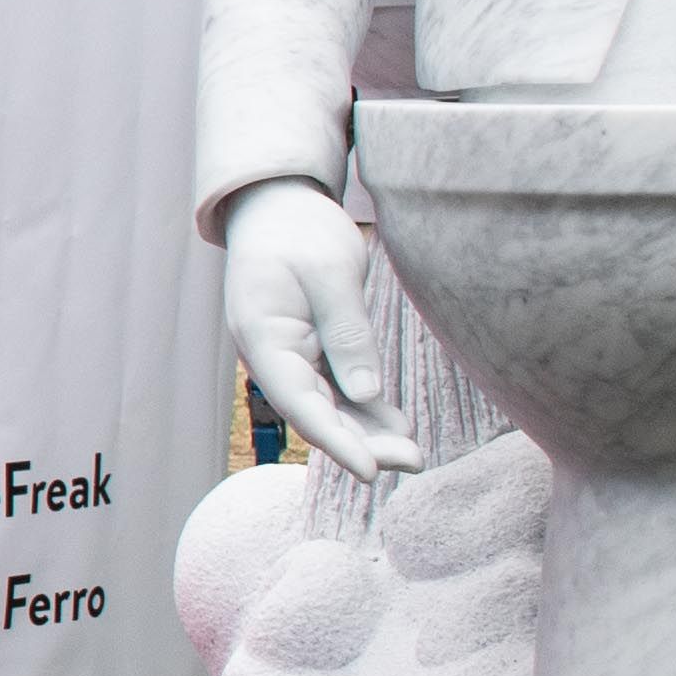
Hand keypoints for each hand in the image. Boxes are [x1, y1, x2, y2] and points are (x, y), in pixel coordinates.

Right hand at [218, 178, 427, 475]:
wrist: (277, 206)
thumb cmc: (299, 231)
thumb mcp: (330, 274)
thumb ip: (347, 334)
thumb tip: (366, 392)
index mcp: (262, 336)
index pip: (300, 402)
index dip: (337, 440)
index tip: (372, 470)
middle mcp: (270, 355)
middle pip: (315, 413)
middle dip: (361, 442)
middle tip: (413, 460)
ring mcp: (287, 354)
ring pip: (327, 405)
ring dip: (366, 432)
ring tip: (412, 452)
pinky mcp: (307, 349)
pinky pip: (334, 387)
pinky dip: (364, 408)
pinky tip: (396, 425)